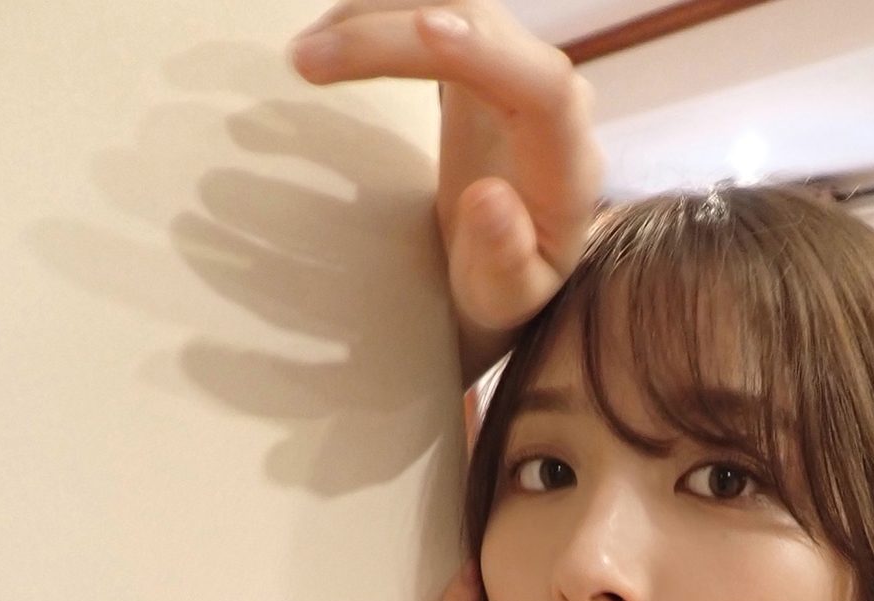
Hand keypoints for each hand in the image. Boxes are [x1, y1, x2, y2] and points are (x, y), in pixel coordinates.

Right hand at [289, 2, 606, 347]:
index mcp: (567, 159)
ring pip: (451, 8)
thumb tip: (488, 199)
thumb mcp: (508, 299)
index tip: (423, 33)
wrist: (509, 263)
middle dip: (393, 33)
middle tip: (308, 62)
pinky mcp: (481, 58)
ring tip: (306, 54)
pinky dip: (380, 18)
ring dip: (375, 17)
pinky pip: (433, 15)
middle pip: (481, 30)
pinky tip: (330, 38)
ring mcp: (515, 68)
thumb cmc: (508, 287)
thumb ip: (508, 261)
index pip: (541, 85)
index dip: (485, 50)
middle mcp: (551, 96)